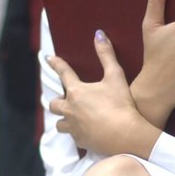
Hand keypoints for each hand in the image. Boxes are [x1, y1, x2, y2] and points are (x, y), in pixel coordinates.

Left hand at [48, 31, 159, 157]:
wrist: (126, 135)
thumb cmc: (121, 104)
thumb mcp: (115, 76)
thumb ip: (106, 55)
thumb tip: (99, 34)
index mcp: (77, 92)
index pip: (63, 74)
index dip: (56, 64)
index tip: (48, 59)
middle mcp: (70, 109)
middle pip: (54, 104)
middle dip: (57, 101)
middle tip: (64, 99)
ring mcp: (73, 127)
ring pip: (60, 123)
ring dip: (64, 119)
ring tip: (71, 118)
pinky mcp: (80, 141)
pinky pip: (73, 136)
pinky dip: (76, 133)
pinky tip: (84, 132)